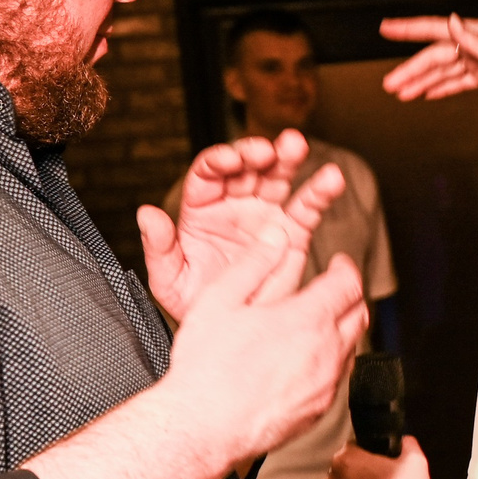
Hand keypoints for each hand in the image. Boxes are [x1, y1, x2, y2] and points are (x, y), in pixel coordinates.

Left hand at [139, 133, 340, 321]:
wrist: (231, 332)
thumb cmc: (196, 303)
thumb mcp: (169, 279)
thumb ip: (159, 246)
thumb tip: (147, 215)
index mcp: (201, 209)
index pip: (209, 173)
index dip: (220, 160)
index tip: (230, 159)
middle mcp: (234, 205)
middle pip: (246, 167)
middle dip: (256, 153)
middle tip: (266, 150)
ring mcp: (265, 216)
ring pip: (278, 178)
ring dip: (288, 159)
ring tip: (296, 146)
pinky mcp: (292, 234)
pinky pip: (307, 208)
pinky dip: (320, 193)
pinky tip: (331, 180)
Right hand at [162, 221, 370, 464]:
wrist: (203, 428)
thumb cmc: (206, 369)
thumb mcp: (221, 300)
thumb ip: (254, 264)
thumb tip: (275, 238)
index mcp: (307, 320)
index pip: (349, 284)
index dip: (346, 268)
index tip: (338, 264)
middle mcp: (325, 352)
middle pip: (359, 315)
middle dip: (349, 296)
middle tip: (333, 289)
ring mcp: (325, 384)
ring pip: (351, 348)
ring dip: (341, 329)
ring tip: (315, 323)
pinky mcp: (318, 410)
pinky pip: (337, 378)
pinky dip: (330, 361)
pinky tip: (305, 360)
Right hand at [380, 15, 477, 107]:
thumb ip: (473, 41)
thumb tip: (450, 21)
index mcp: (476, 35)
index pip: (434, 29)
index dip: (408, 28)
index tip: (387, 27)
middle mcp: (476, 45)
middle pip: (435, 56)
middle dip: (411, 70)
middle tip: (390, 84)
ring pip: (444, 71)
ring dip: (422, 82)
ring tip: (402, 94)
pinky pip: (458, 81)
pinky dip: (442, 88)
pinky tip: (428, 94)